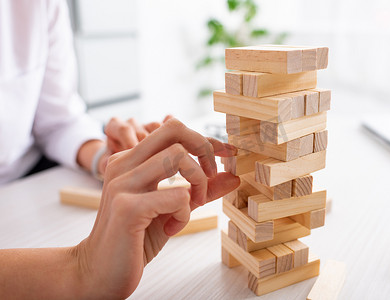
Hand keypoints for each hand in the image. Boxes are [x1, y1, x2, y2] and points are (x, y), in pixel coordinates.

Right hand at [75, 119, 239, 297]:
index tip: (226, 154)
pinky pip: (177, 196)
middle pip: (175, 129)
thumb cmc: (135, 239)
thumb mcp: (174, 209)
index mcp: (132, 160)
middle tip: (209, 176)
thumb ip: (200, 190)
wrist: (99, 272)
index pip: (174, 130)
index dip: (206, 140)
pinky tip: (172, 228)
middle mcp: (124, 164)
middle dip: (205, 149)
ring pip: (178, 157)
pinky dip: (184, 214)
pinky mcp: (127, 207)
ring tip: (189, 207)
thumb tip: (232, 177)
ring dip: (198, 183)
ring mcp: (123, 183)